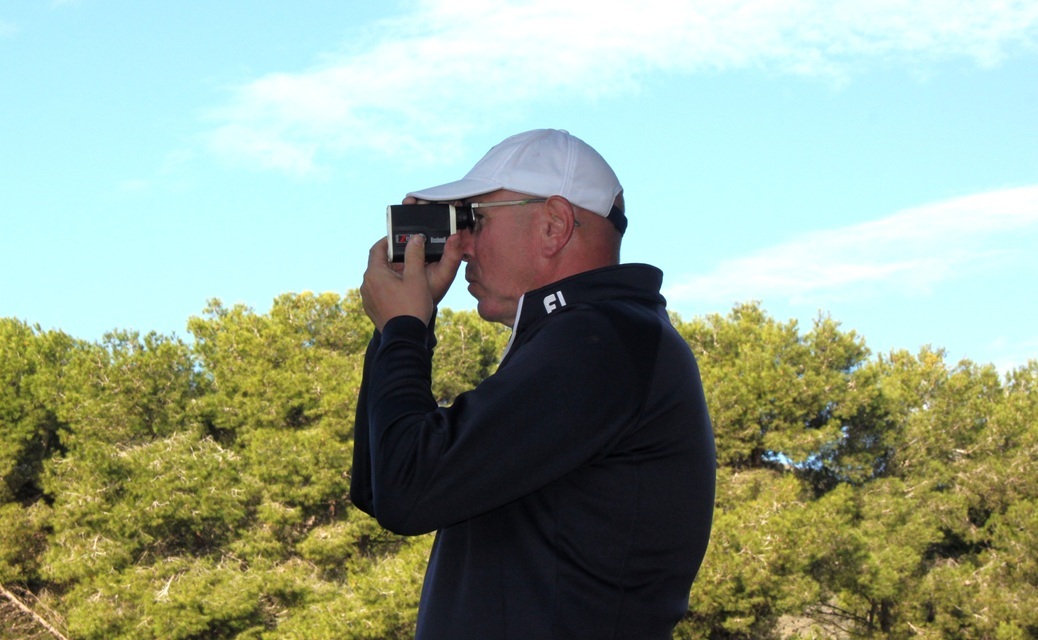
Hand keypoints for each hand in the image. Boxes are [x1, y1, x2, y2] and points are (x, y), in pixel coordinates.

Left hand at [360, 200, 464, 330]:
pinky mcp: (372, 309)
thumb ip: (415, 255)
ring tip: (410, 277)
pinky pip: (379, 292)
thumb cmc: (411, 306)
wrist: (405, 337)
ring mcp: (367, 298)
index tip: (400, 238)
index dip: (389, 241)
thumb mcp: (416, 277)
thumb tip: (415, 238)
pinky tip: (404, 293)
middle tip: (411, 258)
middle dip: (394, 260)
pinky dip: (390, 288)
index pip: (377, 249)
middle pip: (378, 264)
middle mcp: (366, 285)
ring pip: (379, 279)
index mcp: (374, 273)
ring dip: (392, 275)